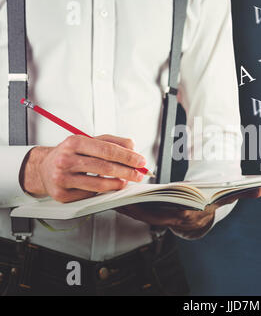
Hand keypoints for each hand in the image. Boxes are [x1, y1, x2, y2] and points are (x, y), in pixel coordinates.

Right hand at [20, 135, 146, 202]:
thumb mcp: (89, 141)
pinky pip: (90, 195)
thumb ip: (112, 142)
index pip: (107, 150)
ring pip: (99, 184)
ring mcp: (62, 178)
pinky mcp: (62, 194)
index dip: (127, 156)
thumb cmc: (71, 154)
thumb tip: (132, 147)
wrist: (44, 168)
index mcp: (74, 142)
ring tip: (125, 182)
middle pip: (105, 168)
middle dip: (127, 172)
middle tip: (139, 174)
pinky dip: (102, 191)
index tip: (140, 161)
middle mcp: (66, 160)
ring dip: (117, 184)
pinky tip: (106, 187)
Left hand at [117, 187, 260, 235]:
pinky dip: (129, 207)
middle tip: (122, 194)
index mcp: (187, 214)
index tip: (145, 196)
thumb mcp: (224, 198)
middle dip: (136, 205)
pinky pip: (139, 213)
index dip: (157, 205)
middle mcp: (173, 220)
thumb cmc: (208, 205)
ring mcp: (162, 220)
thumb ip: (241, 194)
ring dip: (128, 207)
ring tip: (116, 195)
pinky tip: (119, 199)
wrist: (199, 219)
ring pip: (142, 214)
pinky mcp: (153, 217)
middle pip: (152, 213)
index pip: (171, 211)